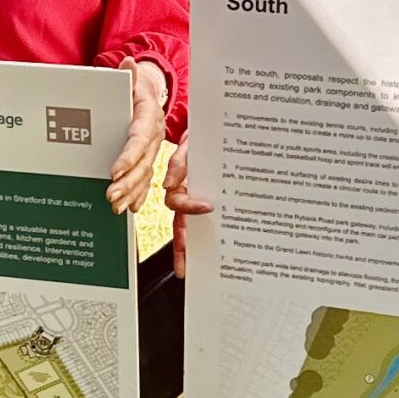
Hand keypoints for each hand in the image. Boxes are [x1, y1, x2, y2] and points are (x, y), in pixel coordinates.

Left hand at [109, 58, 168, 214]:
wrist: (151, 95)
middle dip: (127, 182)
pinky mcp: (149, 158)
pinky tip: (130, 206)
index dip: (128, 156)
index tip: (114, 171)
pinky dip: (138, 194)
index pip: (138, 139)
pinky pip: (146, 179)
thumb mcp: (134, 80)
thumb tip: (127, 63)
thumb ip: (129, 76)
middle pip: (143, 163)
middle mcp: (153, 136)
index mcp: (148, 117)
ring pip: (145, 175)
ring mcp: (153, 149)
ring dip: (131, 192)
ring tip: (115, 206)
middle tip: (110, 195)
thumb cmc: (137, 89)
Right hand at [163, 137, 213, 277]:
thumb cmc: (201, 136)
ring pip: (196, 227)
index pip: (177, 203)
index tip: (206, 207)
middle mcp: (190, 195)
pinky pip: (216, 220)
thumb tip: (169, 184)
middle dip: (183, 248)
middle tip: (185, 267)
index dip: (189, 208)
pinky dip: (219, 232)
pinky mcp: (217, 198)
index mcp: (180, 184)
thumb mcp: (189, 145)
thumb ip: (179, 163)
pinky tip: (228, 245)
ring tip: (206, 265)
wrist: (218, 130)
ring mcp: (202, 199)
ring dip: (198, 246)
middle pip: (183, 226)